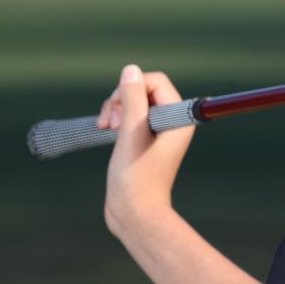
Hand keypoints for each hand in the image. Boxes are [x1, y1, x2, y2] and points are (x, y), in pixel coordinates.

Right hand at [99, 64, 195, 236]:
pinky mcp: (144, 138)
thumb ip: (133, 99)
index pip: (156, 81)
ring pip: (133, 101)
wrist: (134, 213)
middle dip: (121, 100)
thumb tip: (131, 70)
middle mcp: (172, 121)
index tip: (121, 111)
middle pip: (143, 88)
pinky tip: (105, 130)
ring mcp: (157, 130)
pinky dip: (115, 118)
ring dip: (115, 109)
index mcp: (179, 118)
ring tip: (106, 128)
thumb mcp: (131, 133)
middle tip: (112, 124)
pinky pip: (129, 115)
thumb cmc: (136, 177)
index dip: (133, 88)